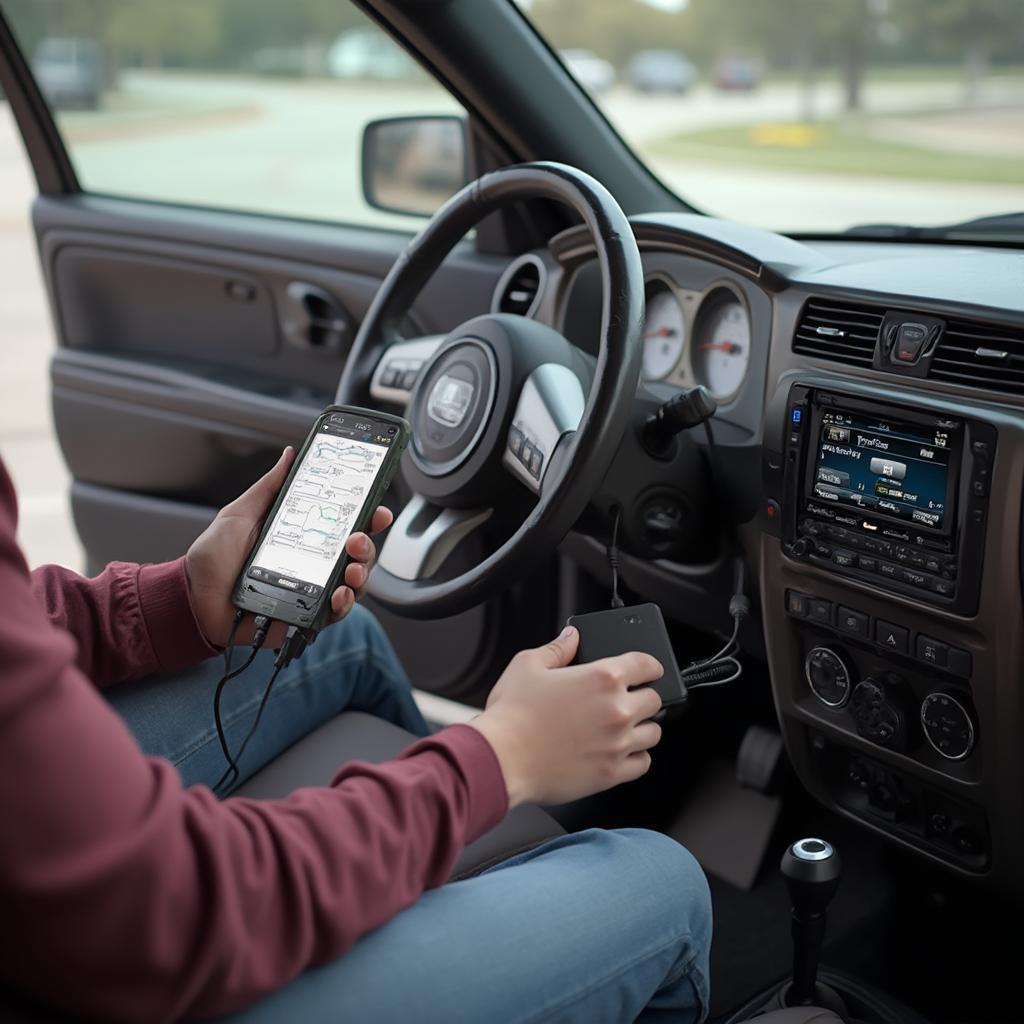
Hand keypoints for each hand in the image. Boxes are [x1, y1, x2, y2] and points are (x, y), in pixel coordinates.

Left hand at [185, 447, 392, 648]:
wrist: (191, 599)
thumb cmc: (212, 559)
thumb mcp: (239, 514)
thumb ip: (269, 487)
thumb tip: (290, 455)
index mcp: (303, 537)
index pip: (344, 525)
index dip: (367, 517)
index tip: (377, 509)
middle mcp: (313, 564)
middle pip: (357, 554)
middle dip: (368, 545)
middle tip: (357, 538)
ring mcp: (312, 592)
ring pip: (354, 584)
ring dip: (362, 574)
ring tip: (351, 569)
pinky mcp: (305, 618)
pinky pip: (335, 613)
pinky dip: (344, 604)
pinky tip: (338, 594)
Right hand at [468, 626, 663, 807]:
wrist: (502, 759)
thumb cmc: (512, 715)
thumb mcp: (528, 666)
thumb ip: (557, 648)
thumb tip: (572, 637)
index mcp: (602, 677)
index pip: (647, 664)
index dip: (651, 664)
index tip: (649, 670)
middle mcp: (617, 709)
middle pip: (655, 699)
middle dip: (643, 696)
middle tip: (627, 699)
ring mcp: (618, 743)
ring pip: (653, 732)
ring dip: (642, 727)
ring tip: (624, 727)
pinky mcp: (612, 772)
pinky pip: (643, 763)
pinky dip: (637, 756)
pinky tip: (621, 751)